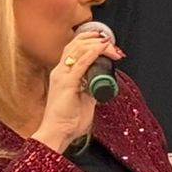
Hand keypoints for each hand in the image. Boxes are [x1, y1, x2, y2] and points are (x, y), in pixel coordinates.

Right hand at [31, 29, 124, 152]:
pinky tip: (101, 49)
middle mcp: (60, 71)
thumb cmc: (69, 118)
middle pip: (76, 45)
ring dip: (97, 45)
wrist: (58, 132)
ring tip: (111, 46)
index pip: (74, 48)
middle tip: (113, 44)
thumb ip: (91, 87)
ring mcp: (61, 76)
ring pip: (78, 50)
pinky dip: (92, 54)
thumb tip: (103, 82)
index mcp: (63, 74)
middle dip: (96, 40)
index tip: (105, 39)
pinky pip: (80, 64)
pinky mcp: (66, 83)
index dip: (89, 40)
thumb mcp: (85, 98)